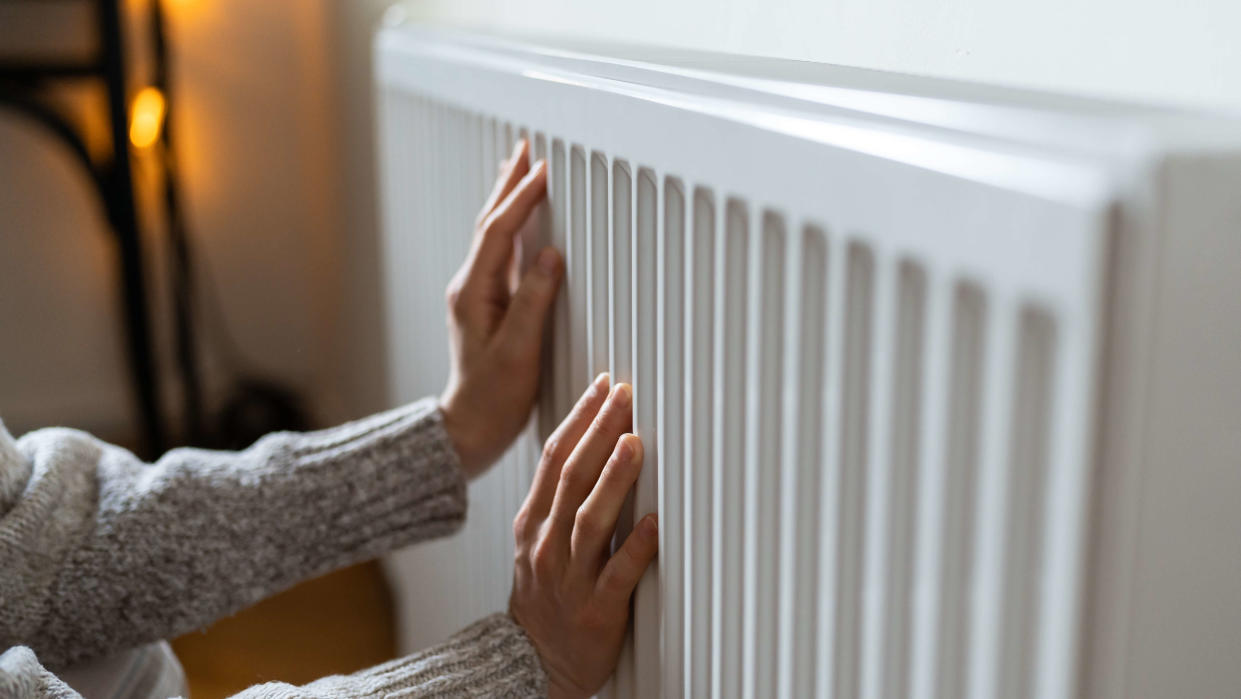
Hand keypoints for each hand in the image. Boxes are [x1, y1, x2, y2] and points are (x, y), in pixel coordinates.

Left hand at [440, 139, 561, 477]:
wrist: (470, 428)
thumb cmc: (493, 397)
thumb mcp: (518, 351)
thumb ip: (534, 302)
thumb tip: (551, 256)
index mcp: (474, 292)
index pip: (499, 230)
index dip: (522, 197)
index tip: (544, 169)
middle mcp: (471, 286)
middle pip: (490, 222)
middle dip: (509, 183)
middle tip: (526, 148)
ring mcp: (478, 294)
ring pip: (494, 234)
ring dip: (508, 200)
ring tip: (522, 169)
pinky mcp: (489, 305)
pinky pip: (501, 252)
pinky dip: (513, 226)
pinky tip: (522, 223)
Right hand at [509, 374, 658, 698]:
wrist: (530, 663)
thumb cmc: (546, 596)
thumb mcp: (537, 540)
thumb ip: (560, 497)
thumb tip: (592, 442)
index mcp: (533, 522)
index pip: (556, 459)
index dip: (580, 419)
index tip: (605, 385)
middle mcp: (547, 545)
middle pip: (571, 479)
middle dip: (598, 432)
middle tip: (624, 395)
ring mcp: (569, 578)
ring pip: (589, 521)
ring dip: (613, 480)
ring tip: (633, 443)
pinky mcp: (596, 611)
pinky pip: (617, 576)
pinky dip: (636, 548)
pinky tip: (655, 524)